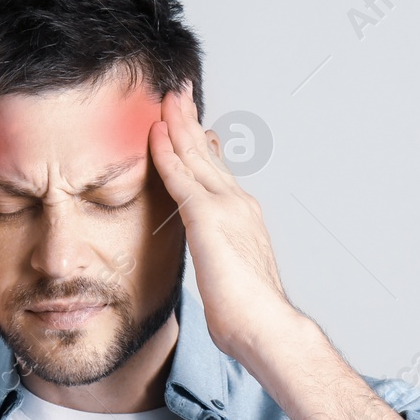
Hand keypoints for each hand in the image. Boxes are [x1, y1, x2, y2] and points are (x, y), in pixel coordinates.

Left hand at [148, 82, 294, 361]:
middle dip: (189, 121)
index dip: (200, 145)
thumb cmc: (249, 315)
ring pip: (194, 154)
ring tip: (166, 98)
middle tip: (178, 94)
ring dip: (178, 123)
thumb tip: (214, 264)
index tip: (191, 126)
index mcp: (243, 216)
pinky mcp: (207, 217)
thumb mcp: (231, 277)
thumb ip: (219, 260)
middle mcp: (237, 203)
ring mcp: (224, 206)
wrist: (265, 326)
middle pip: (206, 152)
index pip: (217, 170)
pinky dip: (165, 151)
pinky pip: (179, 176)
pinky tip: (154, 133)